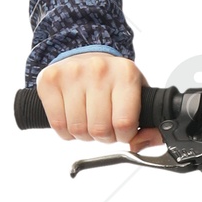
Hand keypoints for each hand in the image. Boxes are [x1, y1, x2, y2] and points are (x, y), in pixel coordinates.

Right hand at [35, 54, 161, 149]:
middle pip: (99, 129)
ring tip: (88, 121)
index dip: (123, 136)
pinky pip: (57, 124)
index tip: (122, 130)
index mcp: (126, 73)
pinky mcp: (50, 80)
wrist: (86, 57)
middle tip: (104, 126)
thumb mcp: (138, 96)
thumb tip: (138, 145)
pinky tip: (72, 118)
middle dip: (103, 137)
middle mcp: (99, 69)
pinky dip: (65, 132)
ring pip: (77, 129)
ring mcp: (72, 73)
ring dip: (84, 135)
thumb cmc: (112, 81)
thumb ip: (151, 126)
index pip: (124, 122)